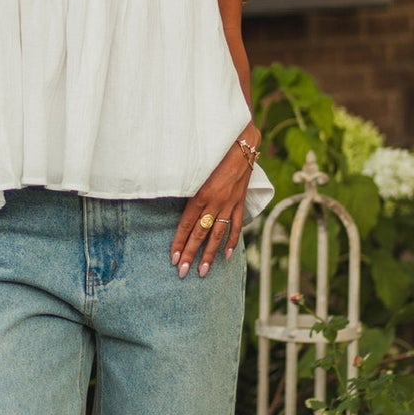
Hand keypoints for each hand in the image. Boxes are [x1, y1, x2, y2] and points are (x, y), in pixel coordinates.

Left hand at [172, 140, 252, 279]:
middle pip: (201, 234)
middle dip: (190, 254)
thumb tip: (176, 206)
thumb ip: (186, 187)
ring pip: (218, 234)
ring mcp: (229, 204)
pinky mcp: (240, 202)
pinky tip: (226, 255)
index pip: (187, 224)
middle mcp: (215, 202)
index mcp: (201, 194)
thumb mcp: (195, 168)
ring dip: (210, 254)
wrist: (241, 142)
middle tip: (183, 272)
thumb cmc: (213, 152)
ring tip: (203, 271)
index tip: (173, 259)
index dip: (179, 242)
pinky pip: (236, 225)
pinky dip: (232, 241)